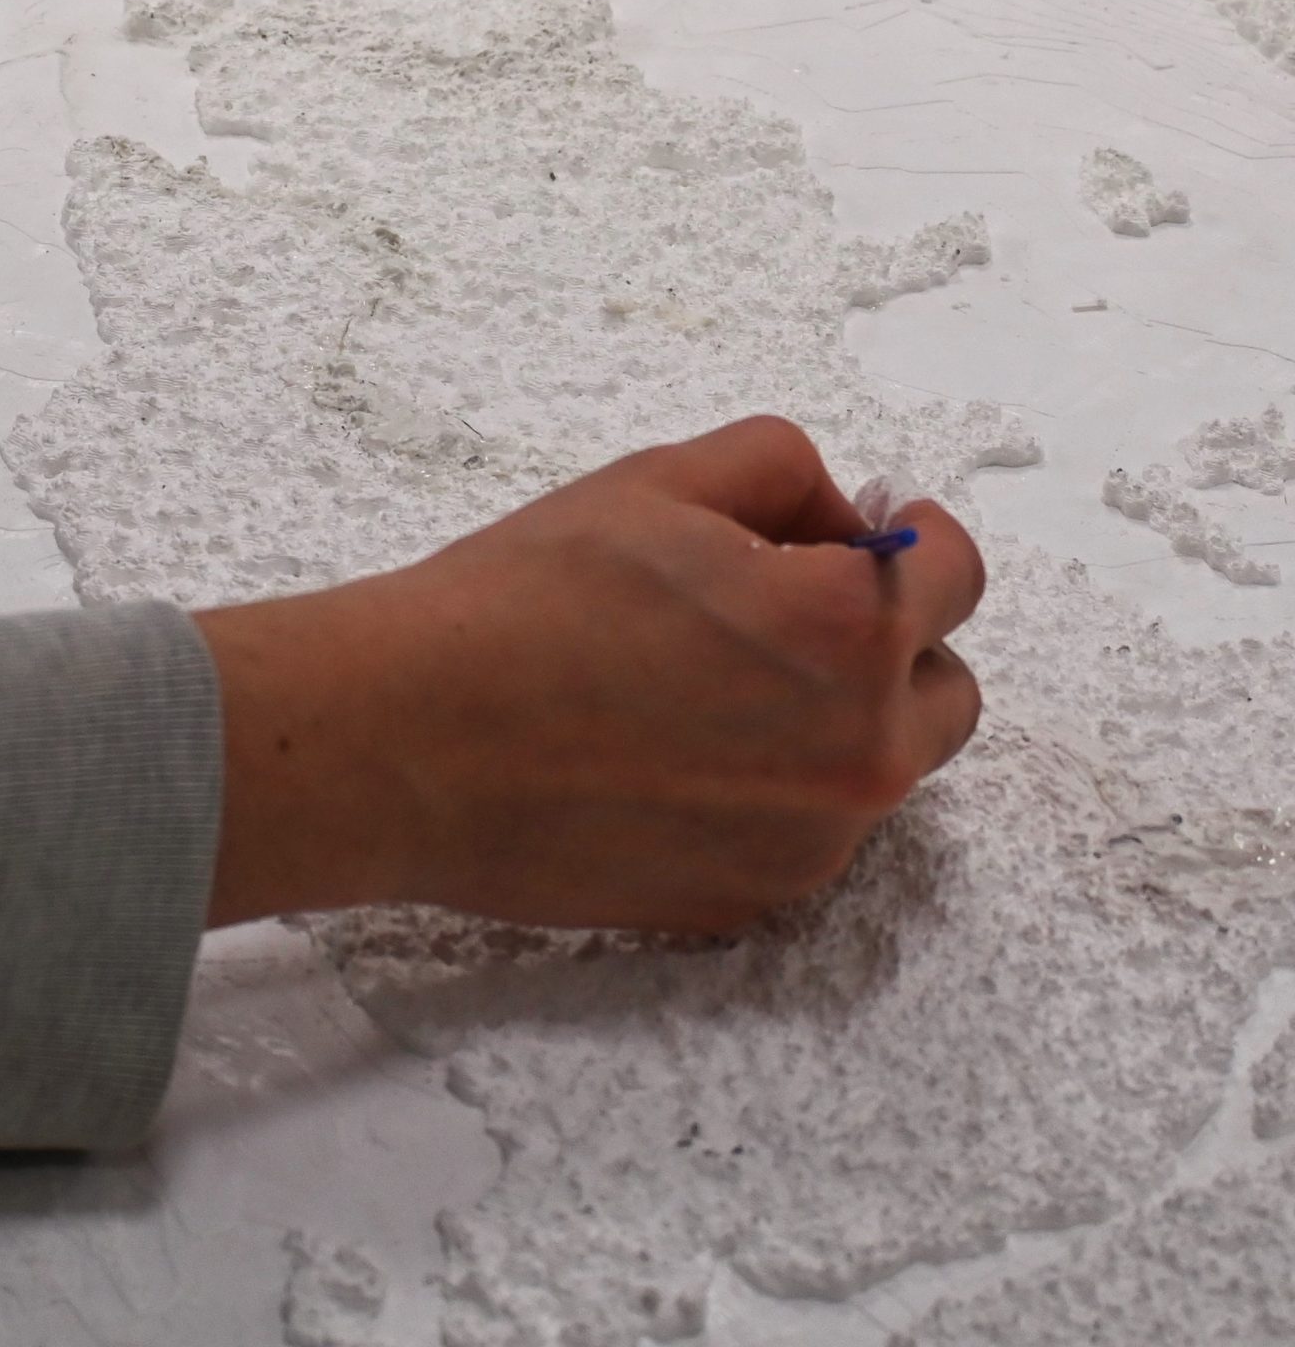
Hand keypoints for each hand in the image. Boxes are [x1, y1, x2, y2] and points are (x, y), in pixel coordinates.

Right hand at [196, 416, 984, 933]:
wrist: (413, 740)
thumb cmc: (524, 598)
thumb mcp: (657, 478)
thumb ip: (784, 470)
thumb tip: (845, 521)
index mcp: (848, 627)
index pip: (958, 574)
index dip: (909, 538)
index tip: (859, 535)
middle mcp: (861, 748)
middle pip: (946, 689)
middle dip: (888, 643)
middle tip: (778, 614)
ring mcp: (812, 841)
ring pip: (877, 770)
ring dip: (829, 723)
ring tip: (701, 690)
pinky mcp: (752, 901)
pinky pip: (802, 833)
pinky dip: (764, 793)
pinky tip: (662, 756)